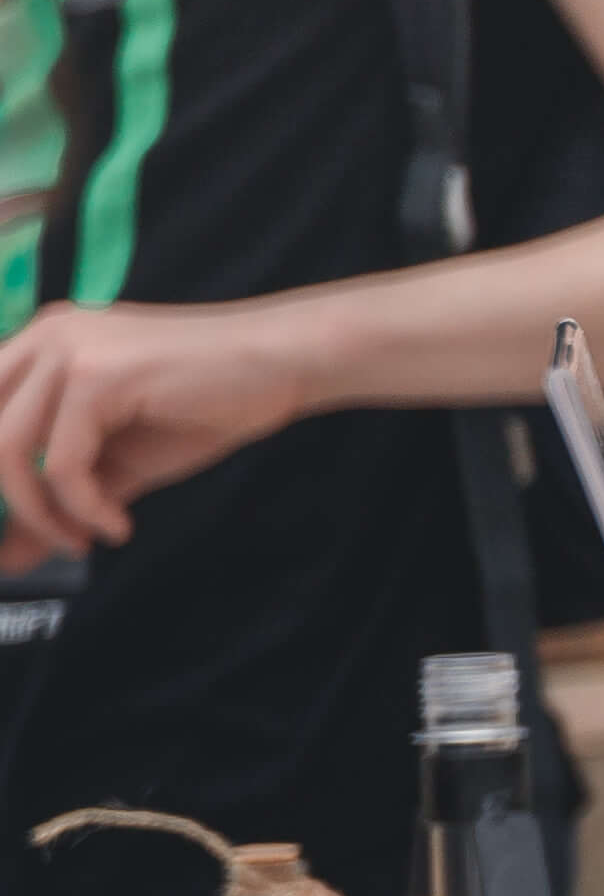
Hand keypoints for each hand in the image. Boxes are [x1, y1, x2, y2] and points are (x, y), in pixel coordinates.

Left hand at [0, 297, 313, 555]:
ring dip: (42, 514)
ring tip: (82, 541)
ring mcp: (69, 351)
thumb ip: (61, 501)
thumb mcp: (120, 462)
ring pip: (8, 452)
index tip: (14, 525)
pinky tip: (119, 524)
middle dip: (10, 501)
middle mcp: (44, 337)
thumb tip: (10, 558)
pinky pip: (64, 464)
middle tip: (50, 539)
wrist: (284, 365)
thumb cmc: (210, 404)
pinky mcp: (100, 375)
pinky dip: (87, 508)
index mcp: (41, 344)